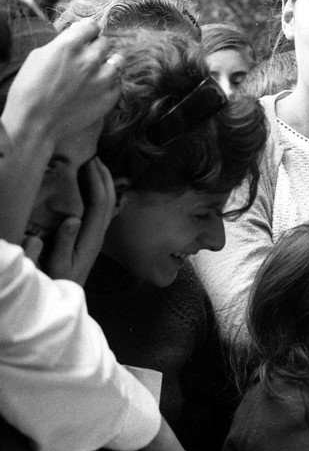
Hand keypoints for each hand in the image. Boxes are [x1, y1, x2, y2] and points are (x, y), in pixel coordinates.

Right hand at [1, 18, 120, 144]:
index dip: (88, 30)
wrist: (36, 122)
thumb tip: (78, 34)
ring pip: (118, 60)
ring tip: (99, 69)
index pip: (92, 26)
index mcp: (69, 45)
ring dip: (110, 62)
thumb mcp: (40, 56)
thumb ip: (63, 43)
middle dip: (97, 47)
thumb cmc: (30, 88)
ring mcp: (103, 79)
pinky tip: (98, 86)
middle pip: (105, 43)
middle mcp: (90, 59)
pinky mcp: (110, 96)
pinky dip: (111, 81)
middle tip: (88, 56)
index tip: (86, 35)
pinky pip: (119, 81)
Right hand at [37, 156, 115, 282]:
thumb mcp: (58, 263)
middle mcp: (98, 233)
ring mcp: (97, 235)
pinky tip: (92, 185)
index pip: (100, 202)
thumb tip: (73, 219)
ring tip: (95, 164)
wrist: (65, 297)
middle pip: (108, 198)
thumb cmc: (58, 281)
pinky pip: (100, 209)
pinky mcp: (91, 237)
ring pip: (107, 203)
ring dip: (103, 182)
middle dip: (103, 175)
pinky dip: (98, 193)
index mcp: (92, 236)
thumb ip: (64, 242)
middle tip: (95, 153)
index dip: (97, 180)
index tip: (90, 161)